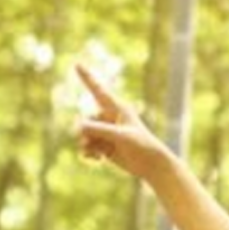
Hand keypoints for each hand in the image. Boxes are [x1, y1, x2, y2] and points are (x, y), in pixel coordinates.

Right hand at [72, 63, 175, 181]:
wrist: (151, 165)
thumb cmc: (142, 146)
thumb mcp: (121, 136)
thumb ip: (100, 130)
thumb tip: (78, 126)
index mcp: (117, 108)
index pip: (98, 90)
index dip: (87, 77)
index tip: (77, 64)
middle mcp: (110, 117)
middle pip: (85, 120)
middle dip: (86, 132)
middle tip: (96, 142)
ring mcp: (106, 132)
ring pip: (84, 134)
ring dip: (86, 144)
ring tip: (97, 154)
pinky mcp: (104, 145)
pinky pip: (87, 146)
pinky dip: (88, 152)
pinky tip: (96, 160)